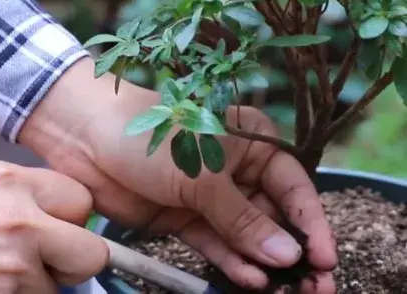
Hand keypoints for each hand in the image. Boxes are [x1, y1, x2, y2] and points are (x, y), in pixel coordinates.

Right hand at [0, 160, 107, 293]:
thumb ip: (18, 187)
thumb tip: (48, 205)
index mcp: (13, 185)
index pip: (82, 202)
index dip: (72, 214)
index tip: (61, 221)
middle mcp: (21, 228)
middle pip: (91, 254)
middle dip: (75, 256)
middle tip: (53, 255)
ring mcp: (10, 273)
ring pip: (54, 288)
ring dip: (35, 282)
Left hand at [21, 58, 336, 291]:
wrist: (88, 136)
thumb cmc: (154, 136)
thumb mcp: (205, 175)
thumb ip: (244, 218)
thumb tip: (288, 254)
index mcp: (253, 144)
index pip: (293, 188)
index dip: (311, 224)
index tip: (325, 258)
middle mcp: (236, 171)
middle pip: (272, 217)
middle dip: (289, 251)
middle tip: (310, 286)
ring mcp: (208, 197)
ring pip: (244, 236)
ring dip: (262, 263)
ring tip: (282, 290)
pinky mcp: (183, 217)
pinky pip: (215, 244)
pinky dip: (230, 262)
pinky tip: (249, 279)